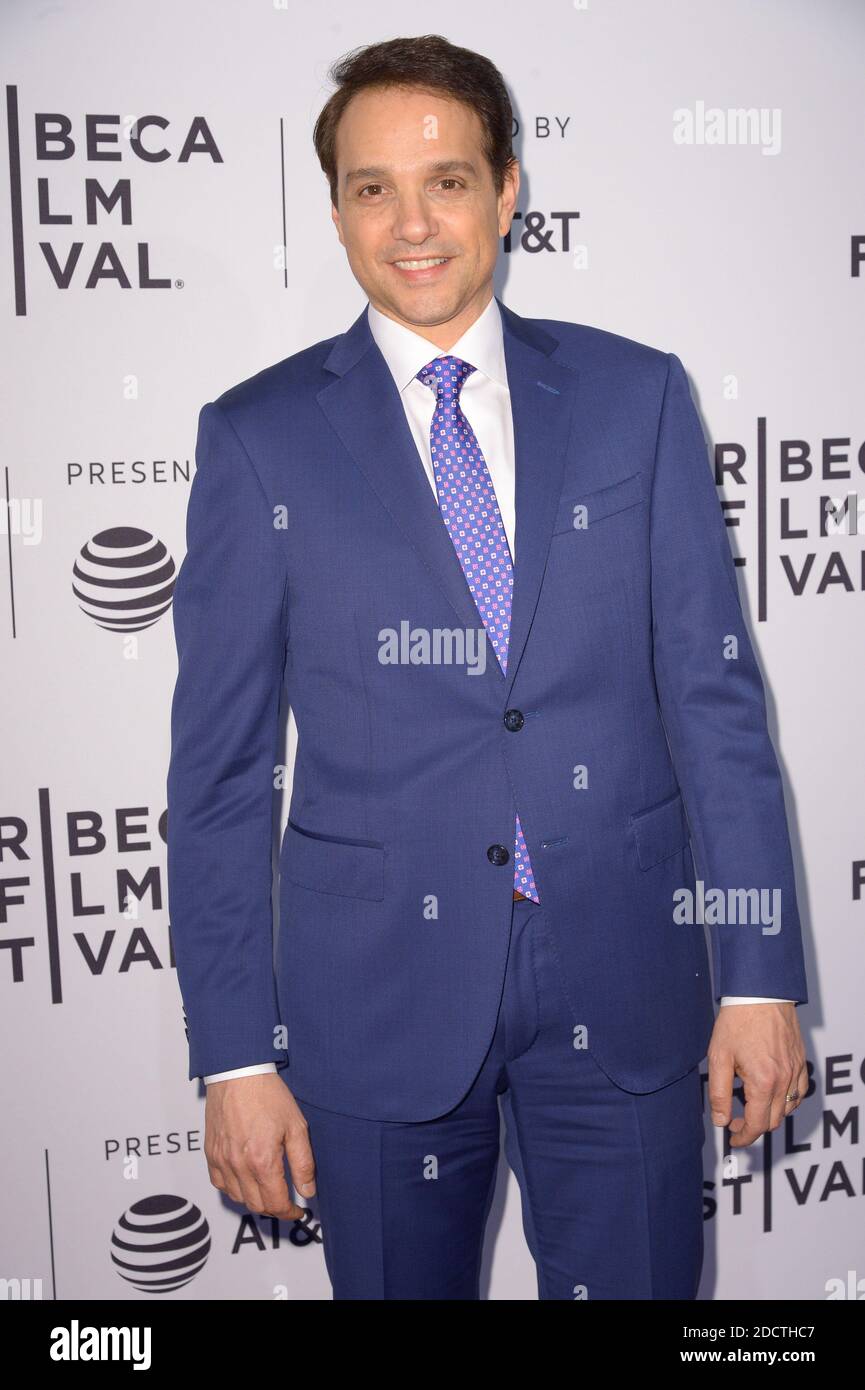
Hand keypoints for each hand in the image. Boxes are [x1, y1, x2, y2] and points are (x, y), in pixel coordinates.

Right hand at [204, 1072, 314, 1218]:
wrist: (238, 1073)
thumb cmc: (268, 1095)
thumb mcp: (296, 1126)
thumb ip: (303, 1163)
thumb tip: (308, 1191)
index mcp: (262, 1161)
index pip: (276, 1203)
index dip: (290, 1212)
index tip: (298, 1210)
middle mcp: (239, 1166)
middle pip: (256, 1205)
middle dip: (274, 1208)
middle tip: (286, 1201)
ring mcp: (221, 1160)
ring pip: (237, 1198)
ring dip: (255, 1200)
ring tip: (268, 1189)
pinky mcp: (210, 1153)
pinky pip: (219, 1183)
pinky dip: (233, 1189)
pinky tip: (245, 1180)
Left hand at [707, 1003, 806, 1147]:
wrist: (759, 993)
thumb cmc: (738, 1021)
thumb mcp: (719, 1057)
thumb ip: (720, 1093)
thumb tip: (721, 1119)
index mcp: (763, 1082)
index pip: (756, 1125)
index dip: (743, 1137)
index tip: (733, 1137)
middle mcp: (784, 1080)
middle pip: (773, 1122)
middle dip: (753, 1127)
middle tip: (735, 1121)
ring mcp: (796, 1071)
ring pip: (788, 1109)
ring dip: (770, 1115)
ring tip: (750, 1106)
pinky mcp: (801, 1061)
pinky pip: (799, 1093)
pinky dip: (787, 1101)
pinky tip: (771, 1094)